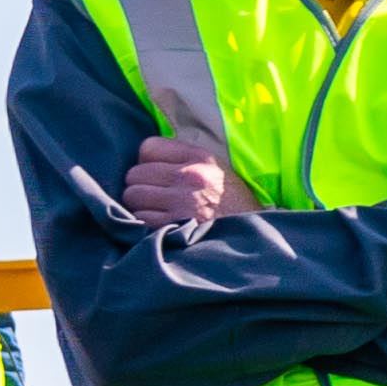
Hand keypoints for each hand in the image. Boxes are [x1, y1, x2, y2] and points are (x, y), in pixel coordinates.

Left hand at [117, 131, 254, 230]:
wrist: (254, 239)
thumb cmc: (234, 206)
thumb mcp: (220, 173)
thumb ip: (187, 161)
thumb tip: (147, 159)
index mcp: (201, 158)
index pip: (149, 146)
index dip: (148, 161)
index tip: (157, 174)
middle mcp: (190, 176)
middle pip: (135, 173)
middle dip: (141, 186)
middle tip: (156, 197)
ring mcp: (181, 201)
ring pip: (132, 195)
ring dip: (140, 205)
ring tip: (157, 211)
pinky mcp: (172, 225)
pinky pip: (138, 217)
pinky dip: (145, 223)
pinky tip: (161, 225)